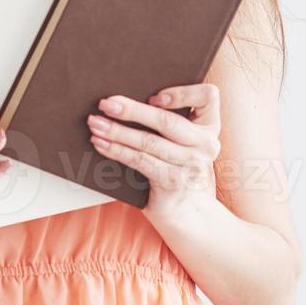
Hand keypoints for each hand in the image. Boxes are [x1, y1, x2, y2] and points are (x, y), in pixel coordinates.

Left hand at [86, 83, 221, 223]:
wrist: (188, 212)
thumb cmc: (179, 168)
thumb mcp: (185, 141)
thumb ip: (170, 120)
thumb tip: (126, 99)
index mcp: (209, 126)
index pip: (208, 96)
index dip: (182, 92)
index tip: (154, 96)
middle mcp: (205, 145)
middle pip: (167, 120)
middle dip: (131, 110)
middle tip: (106, 103)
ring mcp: (190, 165)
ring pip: (148, 142)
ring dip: (117, 131)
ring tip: (96, 124)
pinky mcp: (172, 182)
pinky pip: (139, 161)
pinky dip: (117, 151)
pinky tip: (101, 144)